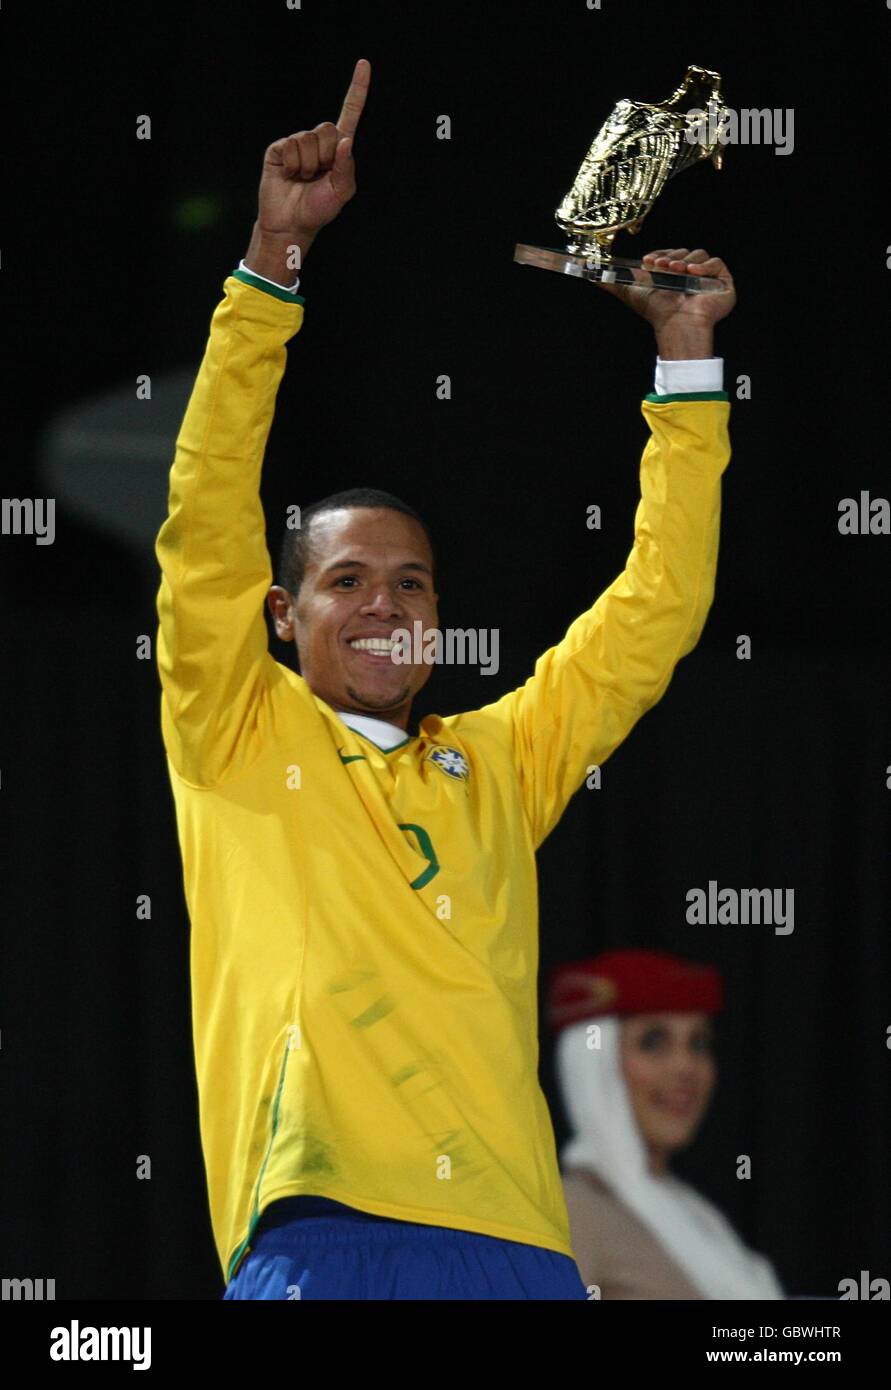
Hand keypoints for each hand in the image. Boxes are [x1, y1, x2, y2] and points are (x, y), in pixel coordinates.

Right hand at [244, 58, 370, 277]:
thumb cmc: (318, 210)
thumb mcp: (341, 193)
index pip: (350, 113)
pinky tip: (288, 176)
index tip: (364, 64)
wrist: (290, 223)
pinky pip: (290, 147)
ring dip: (307, 165)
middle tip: (316, 177)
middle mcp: (318, 142)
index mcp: (338, 149)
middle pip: (327, 129)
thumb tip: (345, 141)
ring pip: (308, 139)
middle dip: (325, 157)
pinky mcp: (278, 149)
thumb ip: (346, 167)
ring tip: (302, 179)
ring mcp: (297, 143)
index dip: (357, 90)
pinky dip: (291, 165)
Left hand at [597, 248, 736, 358]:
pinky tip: (691, 274)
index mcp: (673, 273)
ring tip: (675, 272)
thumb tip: (585, 272)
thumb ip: (610, 282)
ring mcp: (708, 278)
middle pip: (684, 252)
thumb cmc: (656, 312)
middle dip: (671, 257)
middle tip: (661, 266)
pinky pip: (716, 263)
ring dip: (685, 261)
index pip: (670, 254)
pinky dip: (704, 266)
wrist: (674, 325)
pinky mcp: (723, 282)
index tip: (649, 260)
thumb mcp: (629, 292)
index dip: (660, 254)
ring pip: (699, 256)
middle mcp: (691, 274)